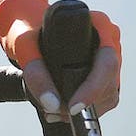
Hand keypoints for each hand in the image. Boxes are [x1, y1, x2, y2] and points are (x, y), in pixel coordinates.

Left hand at [0, 0, 121, 118]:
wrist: (26, 23)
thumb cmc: (27, 28)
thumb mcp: (25, 46)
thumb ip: (35, 72)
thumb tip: (52, 104)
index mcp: (99, 24)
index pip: (107, 62)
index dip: (93, 88)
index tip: (73, 107)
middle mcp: (109, 39)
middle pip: (110, 82)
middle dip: (85, 104)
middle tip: (55, 112)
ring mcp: (109, 55)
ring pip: (109, 93)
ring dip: (85, 110)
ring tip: (54, 112)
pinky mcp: (103, 70)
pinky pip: (104, 96)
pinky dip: (86, 108)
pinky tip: (62, 109)